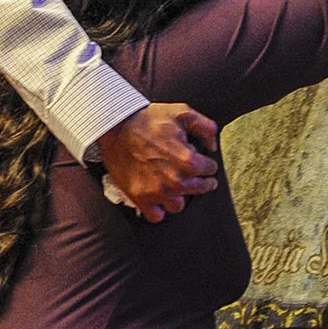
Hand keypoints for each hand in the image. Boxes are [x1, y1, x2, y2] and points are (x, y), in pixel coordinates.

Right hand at [97, 103, 218, 222]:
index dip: (207, 164)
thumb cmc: (147, 119)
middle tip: (193, 175)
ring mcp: (157, 192)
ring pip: (178, 205)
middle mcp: (175, 181)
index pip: (209, 170)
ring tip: (173, 186)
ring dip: (177, 196)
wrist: (115, 127)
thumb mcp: (181, 112)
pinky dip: (158, 209)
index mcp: (188, 161)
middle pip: (198, 190)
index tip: (201, 161)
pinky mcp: (140, 198)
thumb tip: (212, 145)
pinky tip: (157, 198)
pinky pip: (156, 216)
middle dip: (199, 181)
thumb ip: (205, 127)